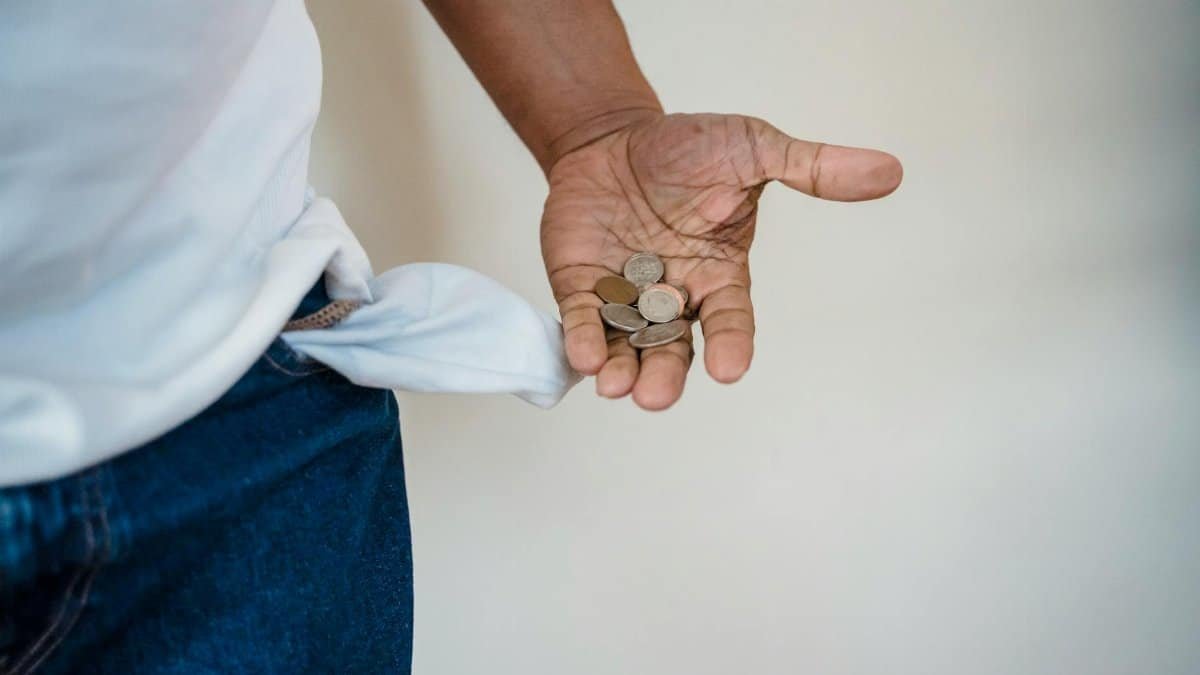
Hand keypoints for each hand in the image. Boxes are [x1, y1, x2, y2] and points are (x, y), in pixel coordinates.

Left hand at [540, 112, 901, 409]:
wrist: (614, 136)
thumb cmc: (688, 148)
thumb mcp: (753, 149)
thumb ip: (811, 168)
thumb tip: (888, 171)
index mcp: (717, 275)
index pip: (729, 319)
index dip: (729, 344)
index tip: (728, 369)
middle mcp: (673, 295)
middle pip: (673, 349)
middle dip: (665, 375)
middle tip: (656, 396)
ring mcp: (625, 295)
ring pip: (627, 346)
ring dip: (622, 370)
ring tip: (615, 387)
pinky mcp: (581, 285)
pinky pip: (583, 318)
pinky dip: (583, 339)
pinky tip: (583, 357)